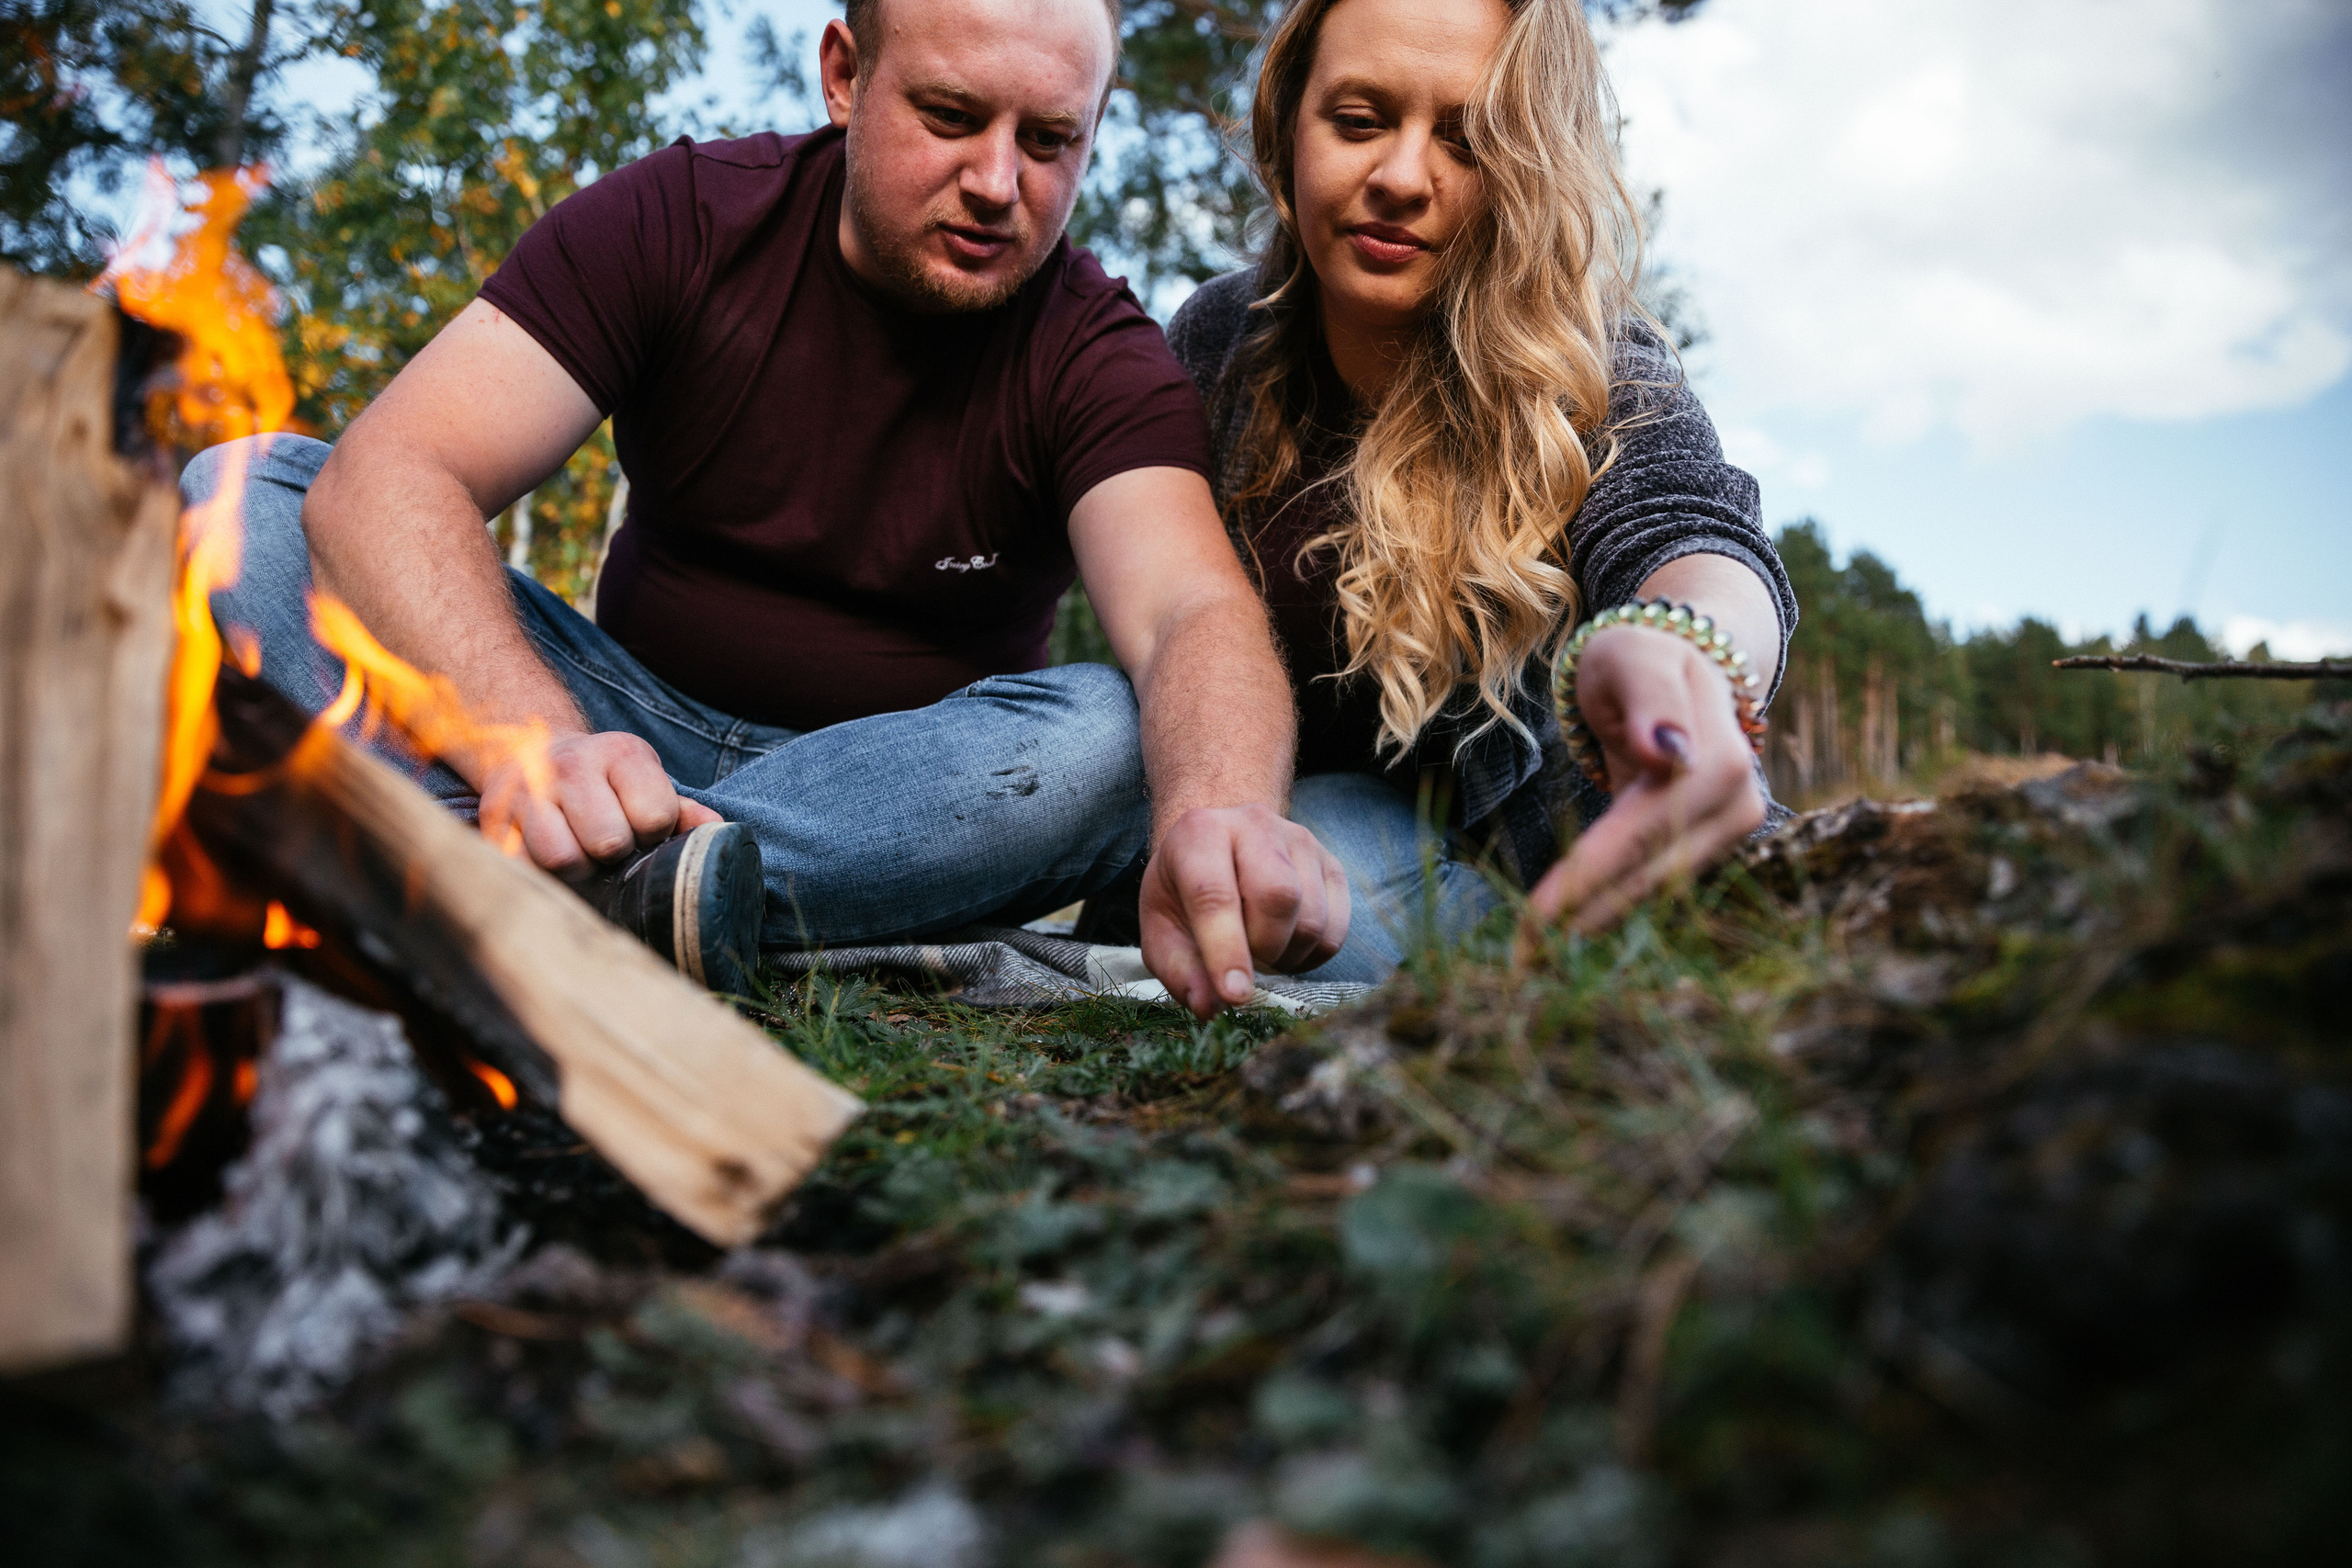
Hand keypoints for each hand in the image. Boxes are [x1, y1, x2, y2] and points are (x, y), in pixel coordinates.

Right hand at [476, 729, 720, 880]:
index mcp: (620, 753)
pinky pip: (525, 868)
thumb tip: (718, 833)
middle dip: (614, 854)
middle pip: (609, 842)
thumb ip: (681, 811)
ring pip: (564, 859)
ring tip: (580, 853)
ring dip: (578, 869)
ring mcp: (528, 790)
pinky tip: (550, 860)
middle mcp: (571, 765)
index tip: (641, 826)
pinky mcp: (495, 819)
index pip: (655, 815)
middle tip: (608, 845)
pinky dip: (543, 875)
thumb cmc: (603, 779)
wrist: (530, 748)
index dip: (653, 832)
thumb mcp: (644, 781)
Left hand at [1139, 803, 1350, 1017]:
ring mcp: (1300, 840)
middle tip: (1244, 962)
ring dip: (1287, 956)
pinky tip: (1285, 947)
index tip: (1234, 995)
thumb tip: (1210, 1008)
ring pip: (1312, 917)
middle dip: (1263, 949)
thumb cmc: (1184, 894)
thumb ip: (1179, 969)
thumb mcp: (1162, 929)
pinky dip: (1311, 956)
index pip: (1214, 895)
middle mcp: (1254, 824)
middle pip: (1278, 896)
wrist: (1218, 849)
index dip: (1225, 950)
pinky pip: (1336, 929)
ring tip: (1260, 951)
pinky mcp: (1331, 864)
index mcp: (1199, 833)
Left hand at [1522, 624, 1764, 940]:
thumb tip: (1666, 750)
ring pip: (1652, 890)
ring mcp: (1729, 832)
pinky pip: (1653, 883)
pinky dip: (1607, 907)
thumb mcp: (1633, 657)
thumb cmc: (1642, 657)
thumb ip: (1648, 698)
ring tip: (1531, 959)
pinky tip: (1562, 931)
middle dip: (1581, 915)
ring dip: (1592, 923)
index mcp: (1717, 765)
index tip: (1534, 921)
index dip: (1588, 877)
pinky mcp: (1711, 847)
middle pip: (1648, 874)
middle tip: (1519, 960)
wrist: (1683, 666)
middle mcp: (1737, 807)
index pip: (1641, 834)